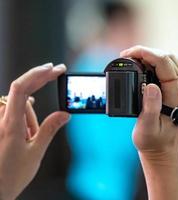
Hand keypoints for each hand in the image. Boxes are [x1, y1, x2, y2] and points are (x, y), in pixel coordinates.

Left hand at [0, 63, 69, 199]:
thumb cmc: (10, 176)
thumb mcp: (35, 153)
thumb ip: (49, 129)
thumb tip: (65, 114)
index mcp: (10, 124)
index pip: (21, 88)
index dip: (37, 74)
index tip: (52, 69)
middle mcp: (1, 120)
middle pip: (22, 91)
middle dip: (40, 81)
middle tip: (57, 72)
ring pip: (19, 105)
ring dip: (30, 115)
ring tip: (32, 138)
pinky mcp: (0, 127)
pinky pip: (12, 112)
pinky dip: (24, 115)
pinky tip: (28, 125)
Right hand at [121, 46, 177, 199]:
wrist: (164, 152)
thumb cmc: (153, 143)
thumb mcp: (147, 129)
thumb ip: (150, 108)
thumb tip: (150, 86)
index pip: (165, 65)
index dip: (147, 53)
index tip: (128, 53)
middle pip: (169, 58)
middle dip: (147, 52)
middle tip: (127, 55)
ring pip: (173, 60)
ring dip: (154, 55)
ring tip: (136, 58)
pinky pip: (174, 67)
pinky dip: (161, 62)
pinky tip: (149, 65)